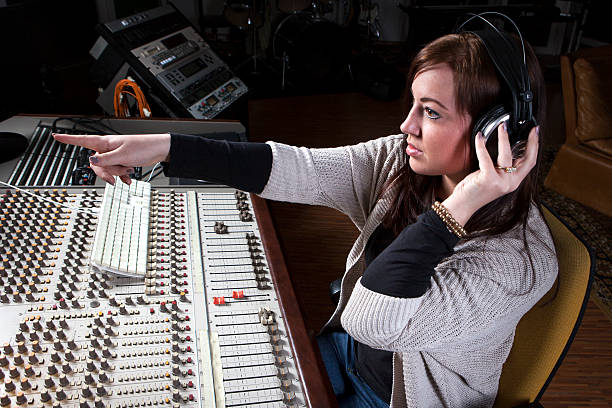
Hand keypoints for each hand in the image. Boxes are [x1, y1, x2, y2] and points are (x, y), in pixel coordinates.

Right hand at [52, 133, 170, 184]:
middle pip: (95, 164)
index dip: (68, 139)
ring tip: (129, 170)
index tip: (55, 136)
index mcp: (105, 143)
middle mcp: (108, 148)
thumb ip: (106, 160)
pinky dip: (122, 177)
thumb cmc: (144, 148)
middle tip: (117, 175)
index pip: (82, 140)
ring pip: (107, 169)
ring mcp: (115, 155)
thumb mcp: (123, 156)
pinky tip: (129, 179)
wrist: (160, 151)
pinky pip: (116, 172)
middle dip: (106, 172)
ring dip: (118, 173)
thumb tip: (91, 161)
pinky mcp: (122, 162)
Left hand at [442, 123, 538, 225]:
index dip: (534, 146)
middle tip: (530, 128)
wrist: (462, 206)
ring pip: (507, 155)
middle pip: (527, 159)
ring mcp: (500, 182)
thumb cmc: (474, 191)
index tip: (534, 133)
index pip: (530, 163)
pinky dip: (482, 145)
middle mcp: (510, 183)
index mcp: (513, 182)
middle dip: (531, 141)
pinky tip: (480, 137)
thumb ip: (502, 168)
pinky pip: (486, 157)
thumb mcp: (493, 178)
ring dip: (504, 138)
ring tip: (502, 127)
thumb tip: (506, 148)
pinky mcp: (488, 179)